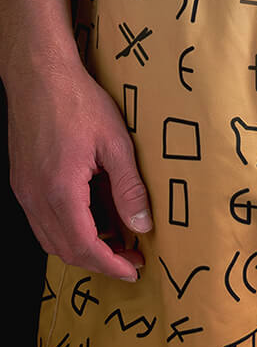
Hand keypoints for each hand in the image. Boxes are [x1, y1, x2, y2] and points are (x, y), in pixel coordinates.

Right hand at [6, 61, 152, 280]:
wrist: (39, 76)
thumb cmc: (78, 103)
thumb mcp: (116, 144)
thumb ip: (130, 189)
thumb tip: (143, 225)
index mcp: (61, 191)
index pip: (84, 246)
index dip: (110, 264)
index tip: (133, 271)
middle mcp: (36, 197)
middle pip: (65, 250)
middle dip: (100, 261)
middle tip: (132, 257)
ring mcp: (25, 190)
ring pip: (51, 239)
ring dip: (83, 248)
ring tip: (117, 241)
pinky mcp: (23, 182)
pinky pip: (43, 221)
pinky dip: (68, 230)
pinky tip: (94, 220)